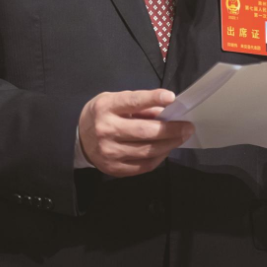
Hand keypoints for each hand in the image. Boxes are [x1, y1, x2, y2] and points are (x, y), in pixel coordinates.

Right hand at [78, 89, 193, 176]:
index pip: (132, 102)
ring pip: (146, 151)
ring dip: (168, 145)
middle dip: (170, 129)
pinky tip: (166, 149)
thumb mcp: (115, 100)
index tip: (171, 97)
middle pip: (144, 131)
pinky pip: (143, 166)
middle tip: (187, 126)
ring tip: (180, 137)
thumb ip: (139, 105)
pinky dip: (158, 158)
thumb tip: (166, 111)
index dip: (152, 98)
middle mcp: (106, 130)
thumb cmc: (102, 114)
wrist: (79, 139)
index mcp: (106, 107)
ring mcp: (109, 152)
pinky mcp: (113, 169)